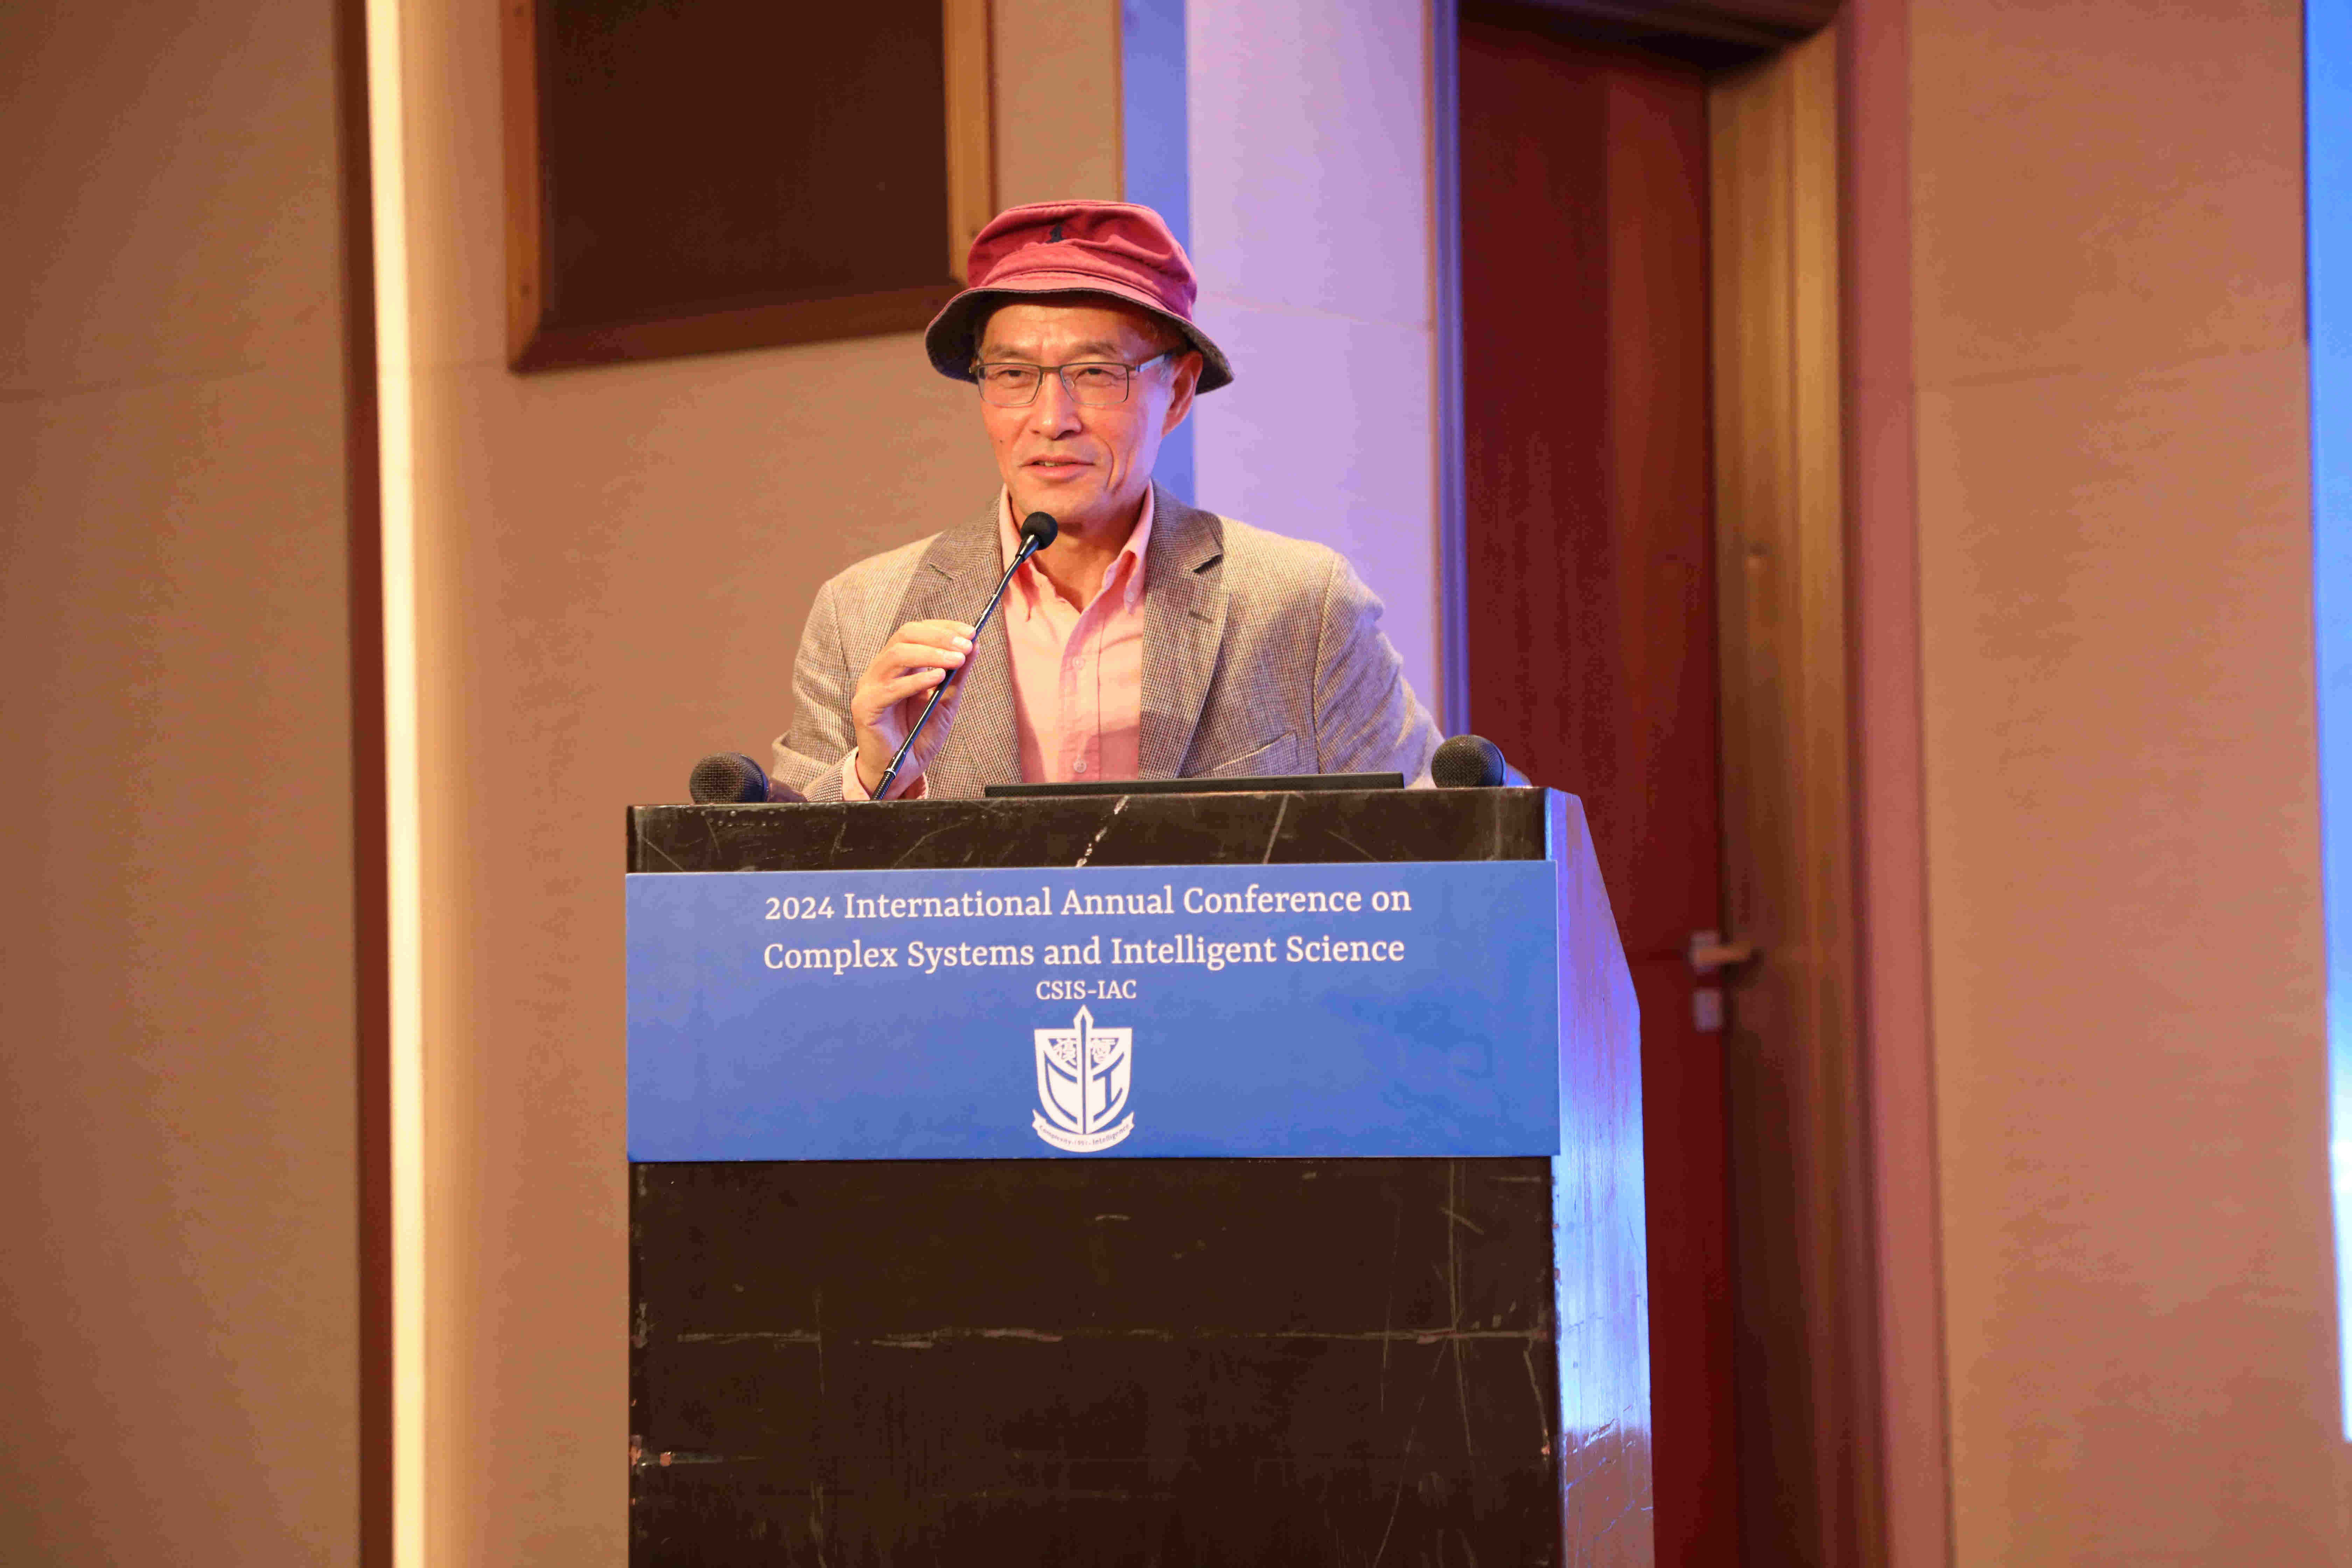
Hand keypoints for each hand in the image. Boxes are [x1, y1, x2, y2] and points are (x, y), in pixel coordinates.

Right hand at [851, 619, 975, 794]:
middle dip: (939, 637)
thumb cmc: (921, 734)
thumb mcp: (947, 699)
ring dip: (930, 654)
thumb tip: (975, 643)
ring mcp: (870, 687)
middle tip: (965, 645)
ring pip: (896, 655)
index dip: (943, 628)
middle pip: (905, 636)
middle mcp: (881, 670)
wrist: (902, 769)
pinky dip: (915, 680)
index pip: (916, 631)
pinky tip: (937, 679)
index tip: (970, 632)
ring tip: (957, 660)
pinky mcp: (865, 707)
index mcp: (897, 664)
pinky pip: (889, 689)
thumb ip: (958, 673)